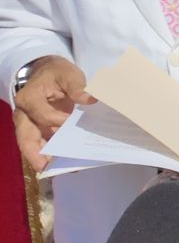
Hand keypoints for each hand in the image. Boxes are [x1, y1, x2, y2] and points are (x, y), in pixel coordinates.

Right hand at [13, 55, 92, 170]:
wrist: (48, 73)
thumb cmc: (57, 73)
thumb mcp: (68, 74)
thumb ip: (78, 87)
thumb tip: (91, 99)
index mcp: (29, 98)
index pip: (41, 114)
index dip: (56, 120)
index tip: (71, 121)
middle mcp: (24, 115)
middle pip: (26, 138)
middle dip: (35, 154)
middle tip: (48, 168)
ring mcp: (29, 125)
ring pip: (32, 146)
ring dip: (45, 158)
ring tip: (63, 169)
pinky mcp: (38, 130)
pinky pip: (42, 144)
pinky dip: (52, 154)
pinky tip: (66, 162)